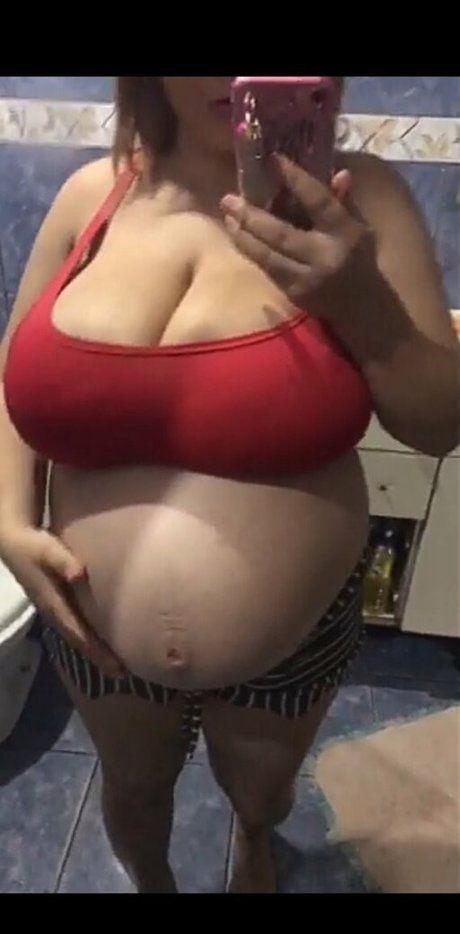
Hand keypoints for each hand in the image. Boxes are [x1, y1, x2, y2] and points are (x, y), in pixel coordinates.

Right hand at [0, 524, 124, 677]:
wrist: (12, 541)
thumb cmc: (32, 546)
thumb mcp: (47, 550)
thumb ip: (63, 561)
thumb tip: (79, 573)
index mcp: (53, 604)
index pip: (78, 633)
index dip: (97, 651)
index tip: (116, 667)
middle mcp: (53, 612)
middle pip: (79, 640)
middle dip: (99, 657)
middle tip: (122, 673)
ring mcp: (53, 609)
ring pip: (76, 635)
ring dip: (94, 650)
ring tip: (115, 662)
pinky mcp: (56, 602)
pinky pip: (75, 625)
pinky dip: (88, 636)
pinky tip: (101, 638)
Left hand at [221, 155, 375, 317]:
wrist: (363, 307)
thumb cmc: (358, 259)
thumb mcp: (357, 226)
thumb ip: (342, 201)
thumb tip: (337, 172)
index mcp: (345, 232)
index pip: (318, 201)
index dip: (296, 179)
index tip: (274, 159)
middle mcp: (324, 256)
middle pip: (282, 233)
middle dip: (252, 215)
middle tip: (229, 198)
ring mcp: (307, 278)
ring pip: (268, 255)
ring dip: (243, 235)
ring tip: (227, 216)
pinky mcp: (294, 293)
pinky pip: (267, 269)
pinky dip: (250, 251)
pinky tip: (237, 236)